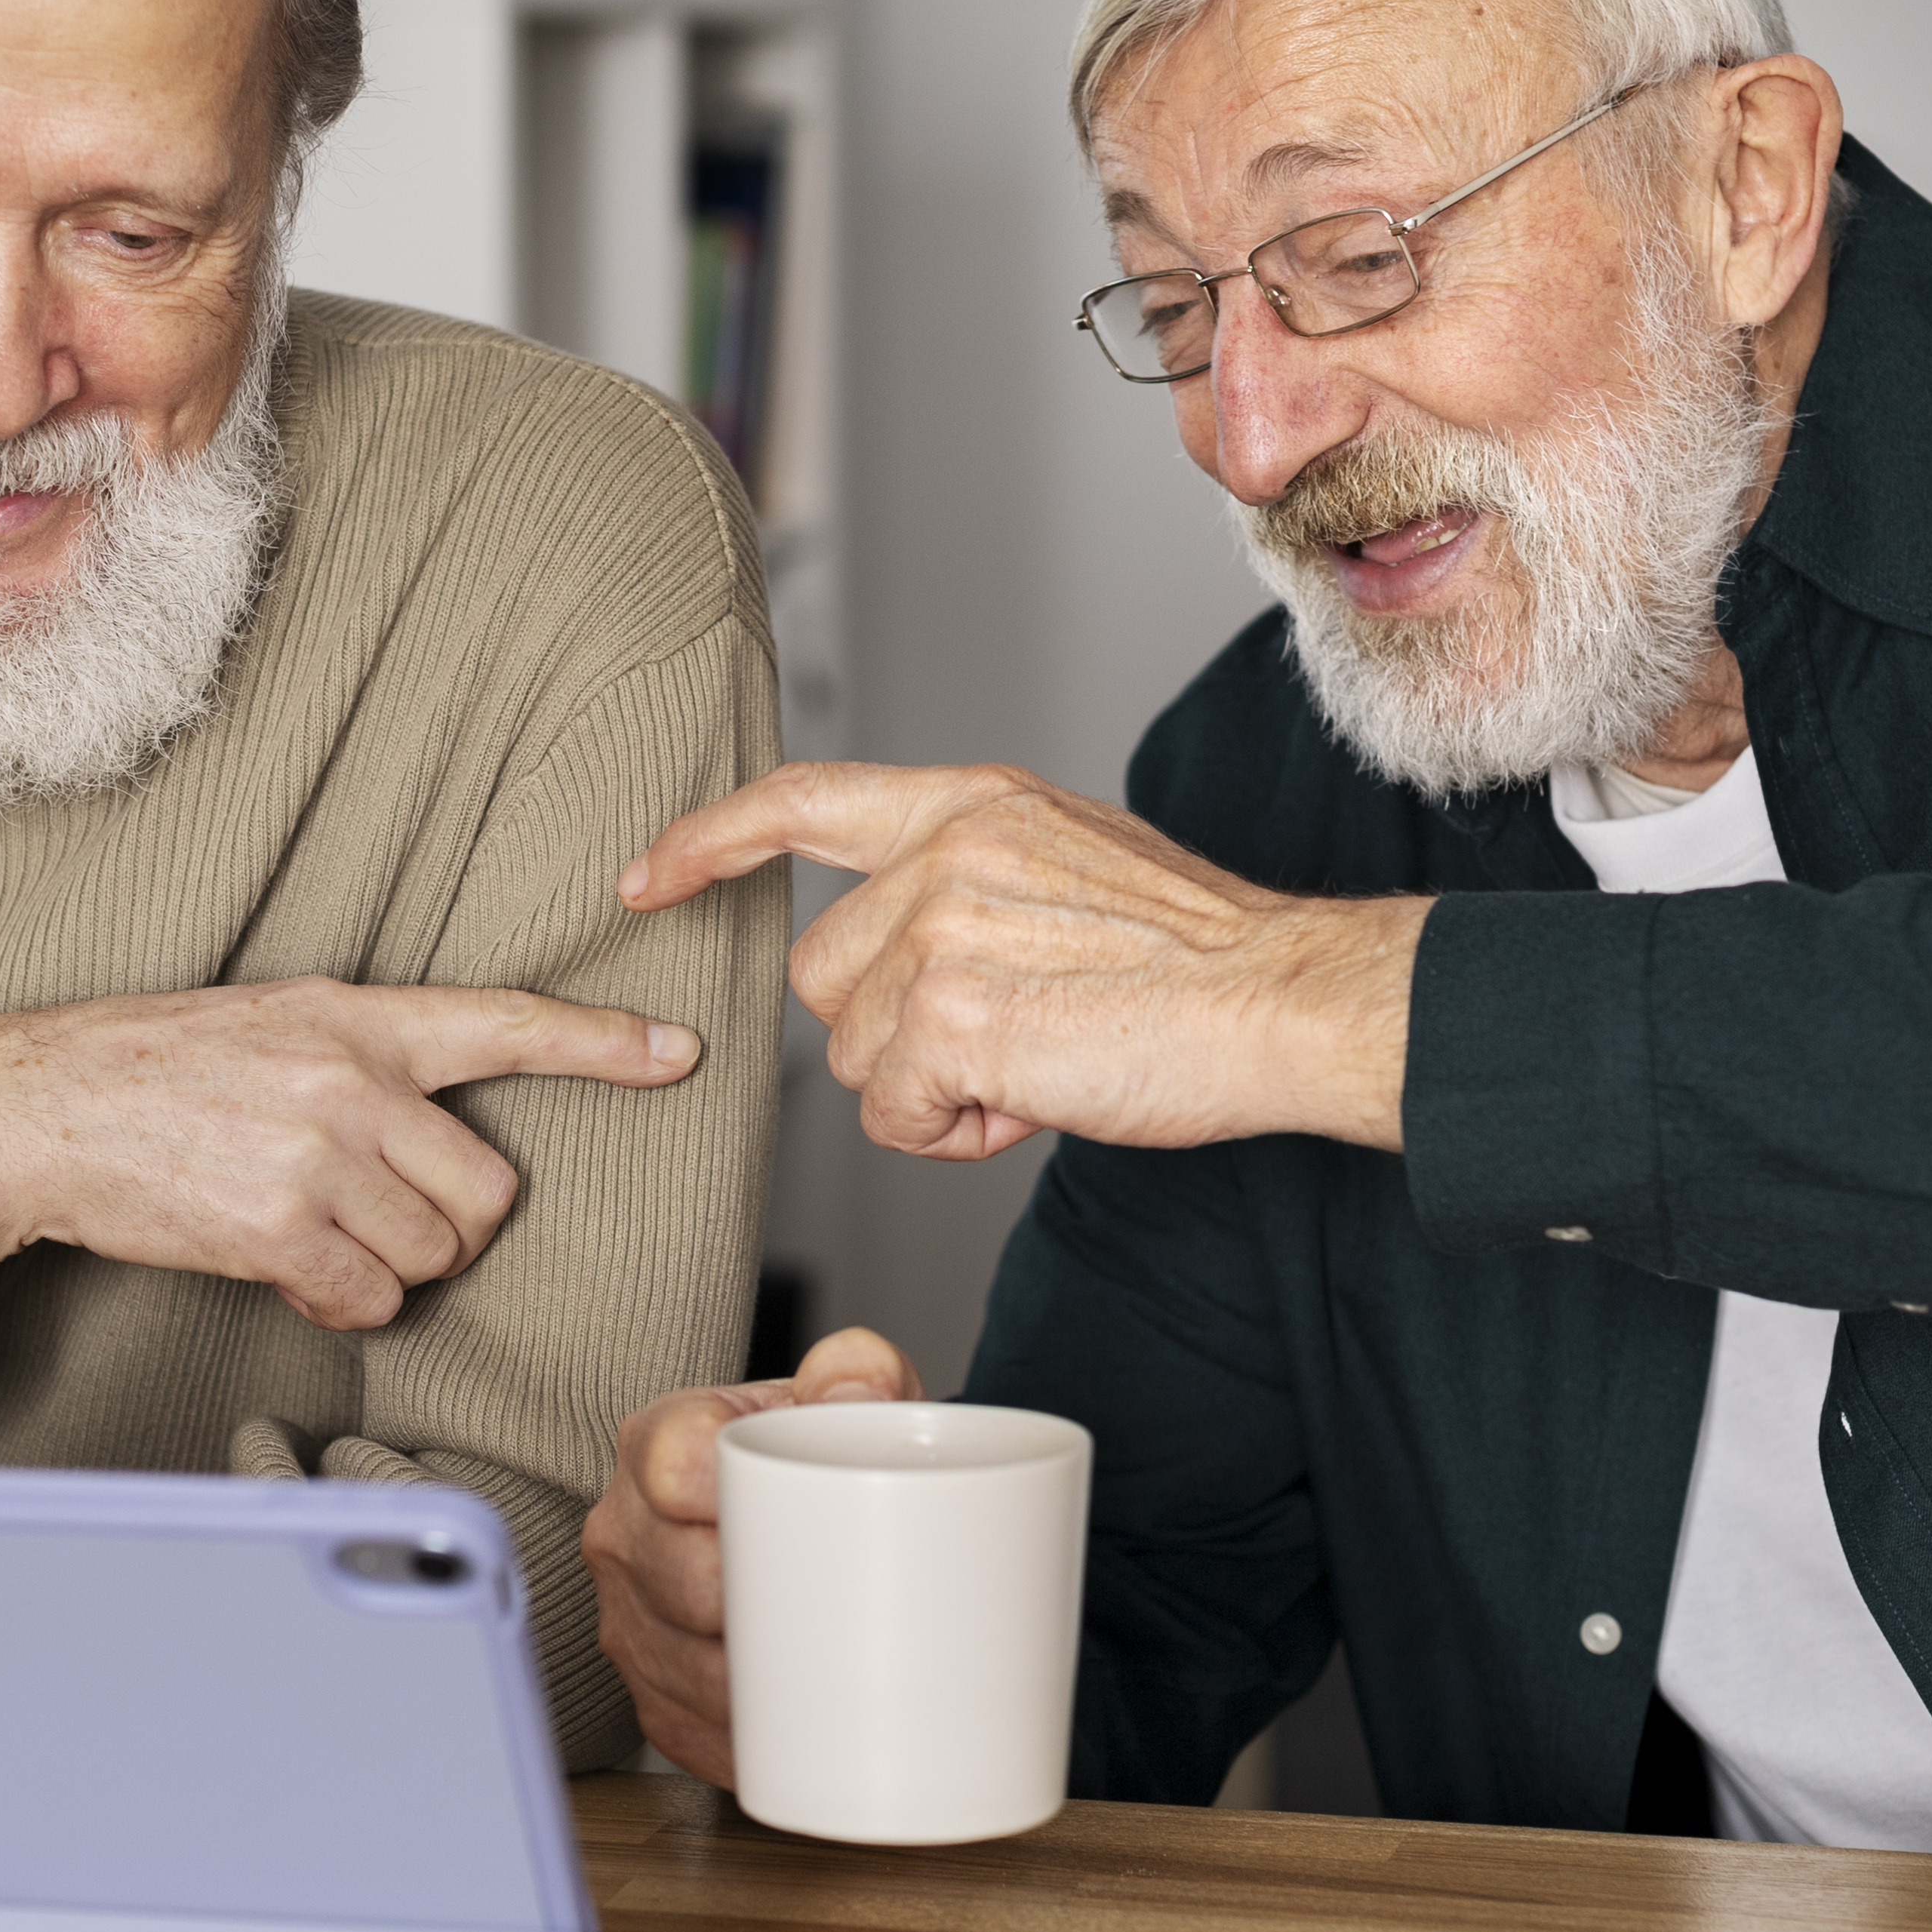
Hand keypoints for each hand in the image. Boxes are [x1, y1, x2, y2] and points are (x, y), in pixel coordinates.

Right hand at [0, 978, 700, 1332]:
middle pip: (488, 1193)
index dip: (600, 1042)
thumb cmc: (151, 1073)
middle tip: (375, 1219)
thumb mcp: (271, 1027)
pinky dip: (338, 1302)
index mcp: (357, 1017)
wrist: (37, 1108)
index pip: (503, 1023)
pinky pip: (370, 1299)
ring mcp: (319, 1154)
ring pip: (433, 1256)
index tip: (677, 1051)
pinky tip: (282, 1267)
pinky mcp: (280, 1228)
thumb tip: (433, 1140)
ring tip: (306, 1233)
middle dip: (447, 1228)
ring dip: (385, 1268)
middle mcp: (352, 1080)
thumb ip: (363, 1066)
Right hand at [584, 1326, 925, 1787]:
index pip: (676, 1465)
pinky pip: (696, 1730)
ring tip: (841, 1667)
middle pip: (689, 1584)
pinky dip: (757, 1735)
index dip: (738, 1498)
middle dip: (772, 1602)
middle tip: (854, 1603)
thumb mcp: (844, 1396)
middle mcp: (622, 1532)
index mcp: (656, 1442)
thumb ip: (860, 1369)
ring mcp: (627, 1621)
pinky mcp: (649, 1697)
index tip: (806, 1517)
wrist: (785, 1518)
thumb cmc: (809, 1460)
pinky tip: (805, 1721)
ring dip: (767, 1682)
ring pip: (692, 1671)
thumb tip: (859, 1387)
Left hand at [622, 761, 1423, 1160]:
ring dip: (931, 1087)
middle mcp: (945, 850)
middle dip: (894, 1033)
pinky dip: (952, 1132)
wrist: (1282, 999)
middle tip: (1016, 1041)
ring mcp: (941, 928)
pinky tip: (1034, 1099)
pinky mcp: (949, 1016)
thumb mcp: (1071, 867)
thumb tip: (907, 961)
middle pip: (823, 977)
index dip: (712, 840)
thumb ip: (976, 883)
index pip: (805, 798)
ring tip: (1041, 1064)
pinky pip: (892, 1115)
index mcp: (974, 802)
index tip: (649, 876)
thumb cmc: (1200, 960)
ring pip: (854, 1053)